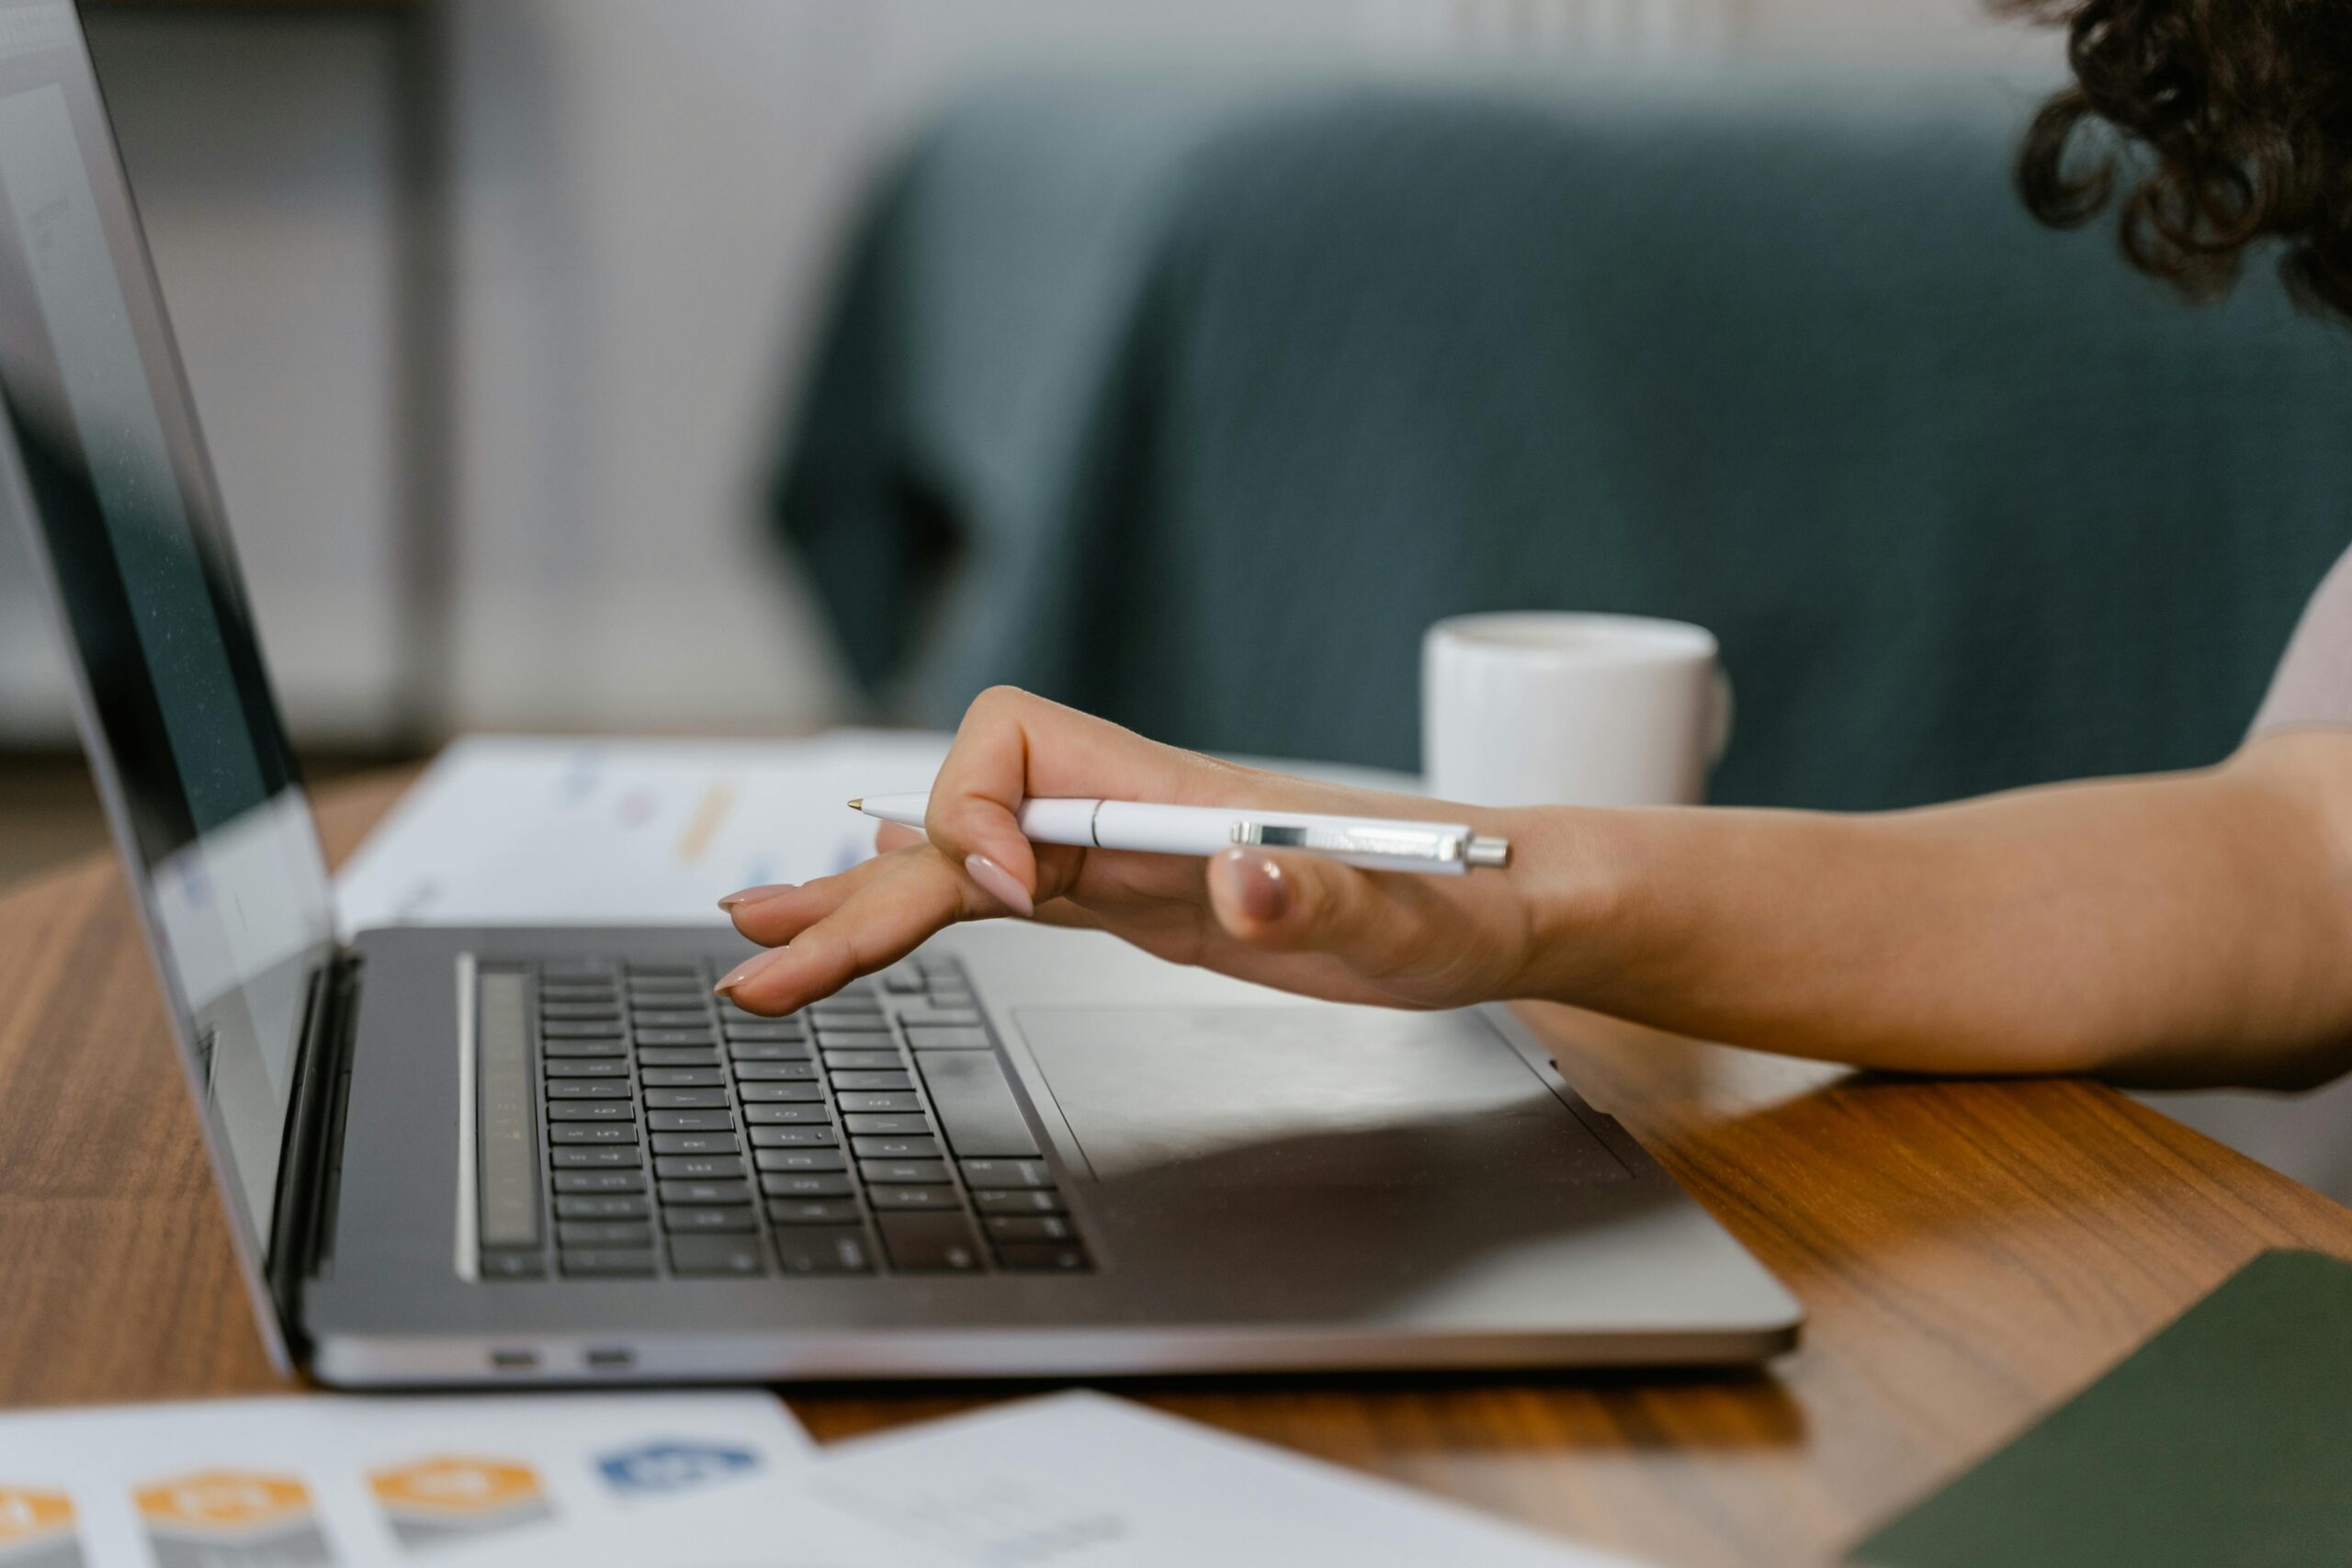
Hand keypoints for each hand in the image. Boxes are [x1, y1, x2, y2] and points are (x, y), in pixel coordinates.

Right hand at [716, 687, 1555, 1014]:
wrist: (1490, 906)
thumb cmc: (1458, 898)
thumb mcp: (1411, 913)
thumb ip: (1329, 889)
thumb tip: (1242, 873)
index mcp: (1171, 794)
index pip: (1011, 749)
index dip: (976, 814)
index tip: (1012, 895)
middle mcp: (1126, 815)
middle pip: (956, 824)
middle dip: (859, 890)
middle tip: (759, 961)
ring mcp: (1119, 860)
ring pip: (956, 863)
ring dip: (857, 902)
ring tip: (754, 937)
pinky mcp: (1128, 903)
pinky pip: (995, 899)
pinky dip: (918, 909)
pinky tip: (856, 915)